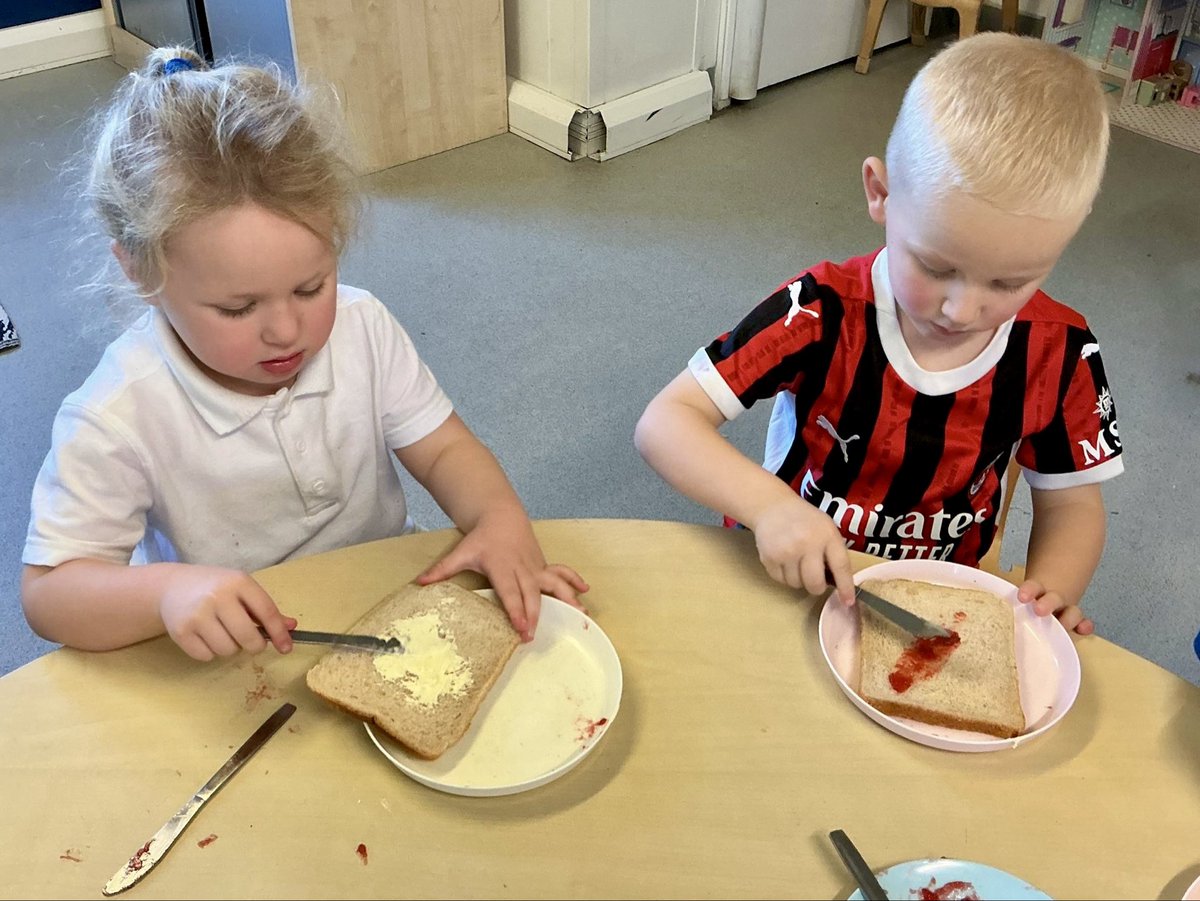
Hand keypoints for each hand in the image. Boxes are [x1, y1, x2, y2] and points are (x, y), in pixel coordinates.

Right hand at [158, 564, 296, 660]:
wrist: (172, 586)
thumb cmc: (215, 588)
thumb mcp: (242, 589)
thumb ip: (266, 608)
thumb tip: (292, 626)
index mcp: (238, 582)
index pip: (267, 612)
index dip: (280, 633)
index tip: (286, 648)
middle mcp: (218, 597)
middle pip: (248, 637)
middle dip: (254, 645)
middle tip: (250, 641)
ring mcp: (197, 615)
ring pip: (228, 650)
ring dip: (230, 648)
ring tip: (223, 633)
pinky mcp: (181, 632)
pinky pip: (207, 656)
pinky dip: (210, 652)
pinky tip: (205, 636)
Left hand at [414, 511, 589, 641]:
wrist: (500, 515)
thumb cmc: (480, 538)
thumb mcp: (460, 552)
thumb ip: (441, 570)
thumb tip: (419, 583)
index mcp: (501, 566)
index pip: (509, 591)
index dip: (515, 609)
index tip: (521, 626)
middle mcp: (522, 568)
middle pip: (531, 593)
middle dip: (535, 614)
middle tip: (534, 635)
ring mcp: (535, 566)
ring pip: (554, 583)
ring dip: (567, 600)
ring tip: (580, 616)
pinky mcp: (543, 565)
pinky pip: (561, 573)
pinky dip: (574, 580)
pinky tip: (586, 591)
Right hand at [749, 497, 855, 604]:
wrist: (772, 507)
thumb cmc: (805, 520)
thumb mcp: (826, 528)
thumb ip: (833, 552)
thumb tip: (838, 584)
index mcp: (826, 535)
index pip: (840, 566)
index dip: (846, 587)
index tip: (848, 601)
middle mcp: (806, 543)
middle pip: (815, 583)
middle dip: (817, 587)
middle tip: (814, 579)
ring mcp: (786, 551)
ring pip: (796, 584)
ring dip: (798, 579)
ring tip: (796, 561)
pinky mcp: (769, 557)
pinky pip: (781, 580)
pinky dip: (784, 575)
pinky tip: (784, 559)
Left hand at [1017, 578, 1094, 635]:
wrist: (1050, 586)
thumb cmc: (1031, 595)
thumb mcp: (1021, 592)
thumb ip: (1011, 593)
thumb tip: (973, 587)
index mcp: (1036, 590)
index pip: (1032, 588)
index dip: (1028, 591)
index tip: (1023, 597)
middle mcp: (1052, 600)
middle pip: (1053, 600)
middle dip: (1047, 605)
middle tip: (1040, 610)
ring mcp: (1065, 609)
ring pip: (1070, 612)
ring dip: (1068, 619)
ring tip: (1064, 625)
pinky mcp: (1074, 620)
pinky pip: (1081, 623)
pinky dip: (1083, 626)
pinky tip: (1083, 629)